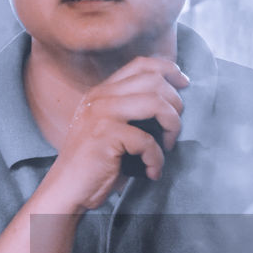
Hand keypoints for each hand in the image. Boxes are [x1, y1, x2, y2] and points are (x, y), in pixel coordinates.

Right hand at [45, 56, 188, 211]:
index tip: (184, 85)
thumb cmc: (95, 164)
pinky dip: (157, 159)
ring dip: (172, 125)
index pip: (140, 64)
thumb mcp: (110, 128)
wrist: (67, 189)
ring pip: (156, 103)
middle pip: (153, 81)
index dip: (168, 69)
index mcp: (102, 92)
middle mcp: (100, 97)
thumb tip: (171, 103)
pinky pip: (147, 140)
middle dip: (175, 104)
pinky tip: (153, 171)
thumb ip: (131, 110)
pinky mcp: (105, 136)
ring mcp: (102, 114)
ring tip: (168, 145)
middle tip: (174, 128)